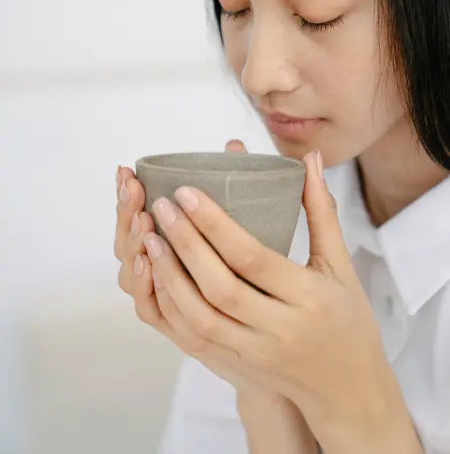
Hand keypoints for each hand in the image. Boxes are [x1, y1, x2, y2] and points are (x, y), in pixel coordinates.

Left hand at [139, 147, 403, 448]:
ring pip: (199, 316)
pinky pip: (193, 338)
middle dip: (185, 242)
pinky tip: (157, 276)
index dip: (215, 224)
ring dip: (170, 275)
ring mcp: (254, 352)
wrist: (348, 391)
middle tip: (162, 206)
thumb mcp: (341, 265)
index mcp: (308, 298)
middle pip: (220, 285)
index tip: (186, 192)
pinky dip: (171, 306)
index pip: (252, 257)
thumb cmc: (348, 320)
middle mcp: (279, 329)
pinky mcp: (236, 366)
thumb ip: (321, 211)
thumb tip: (311, 158)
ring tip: (150, 237)